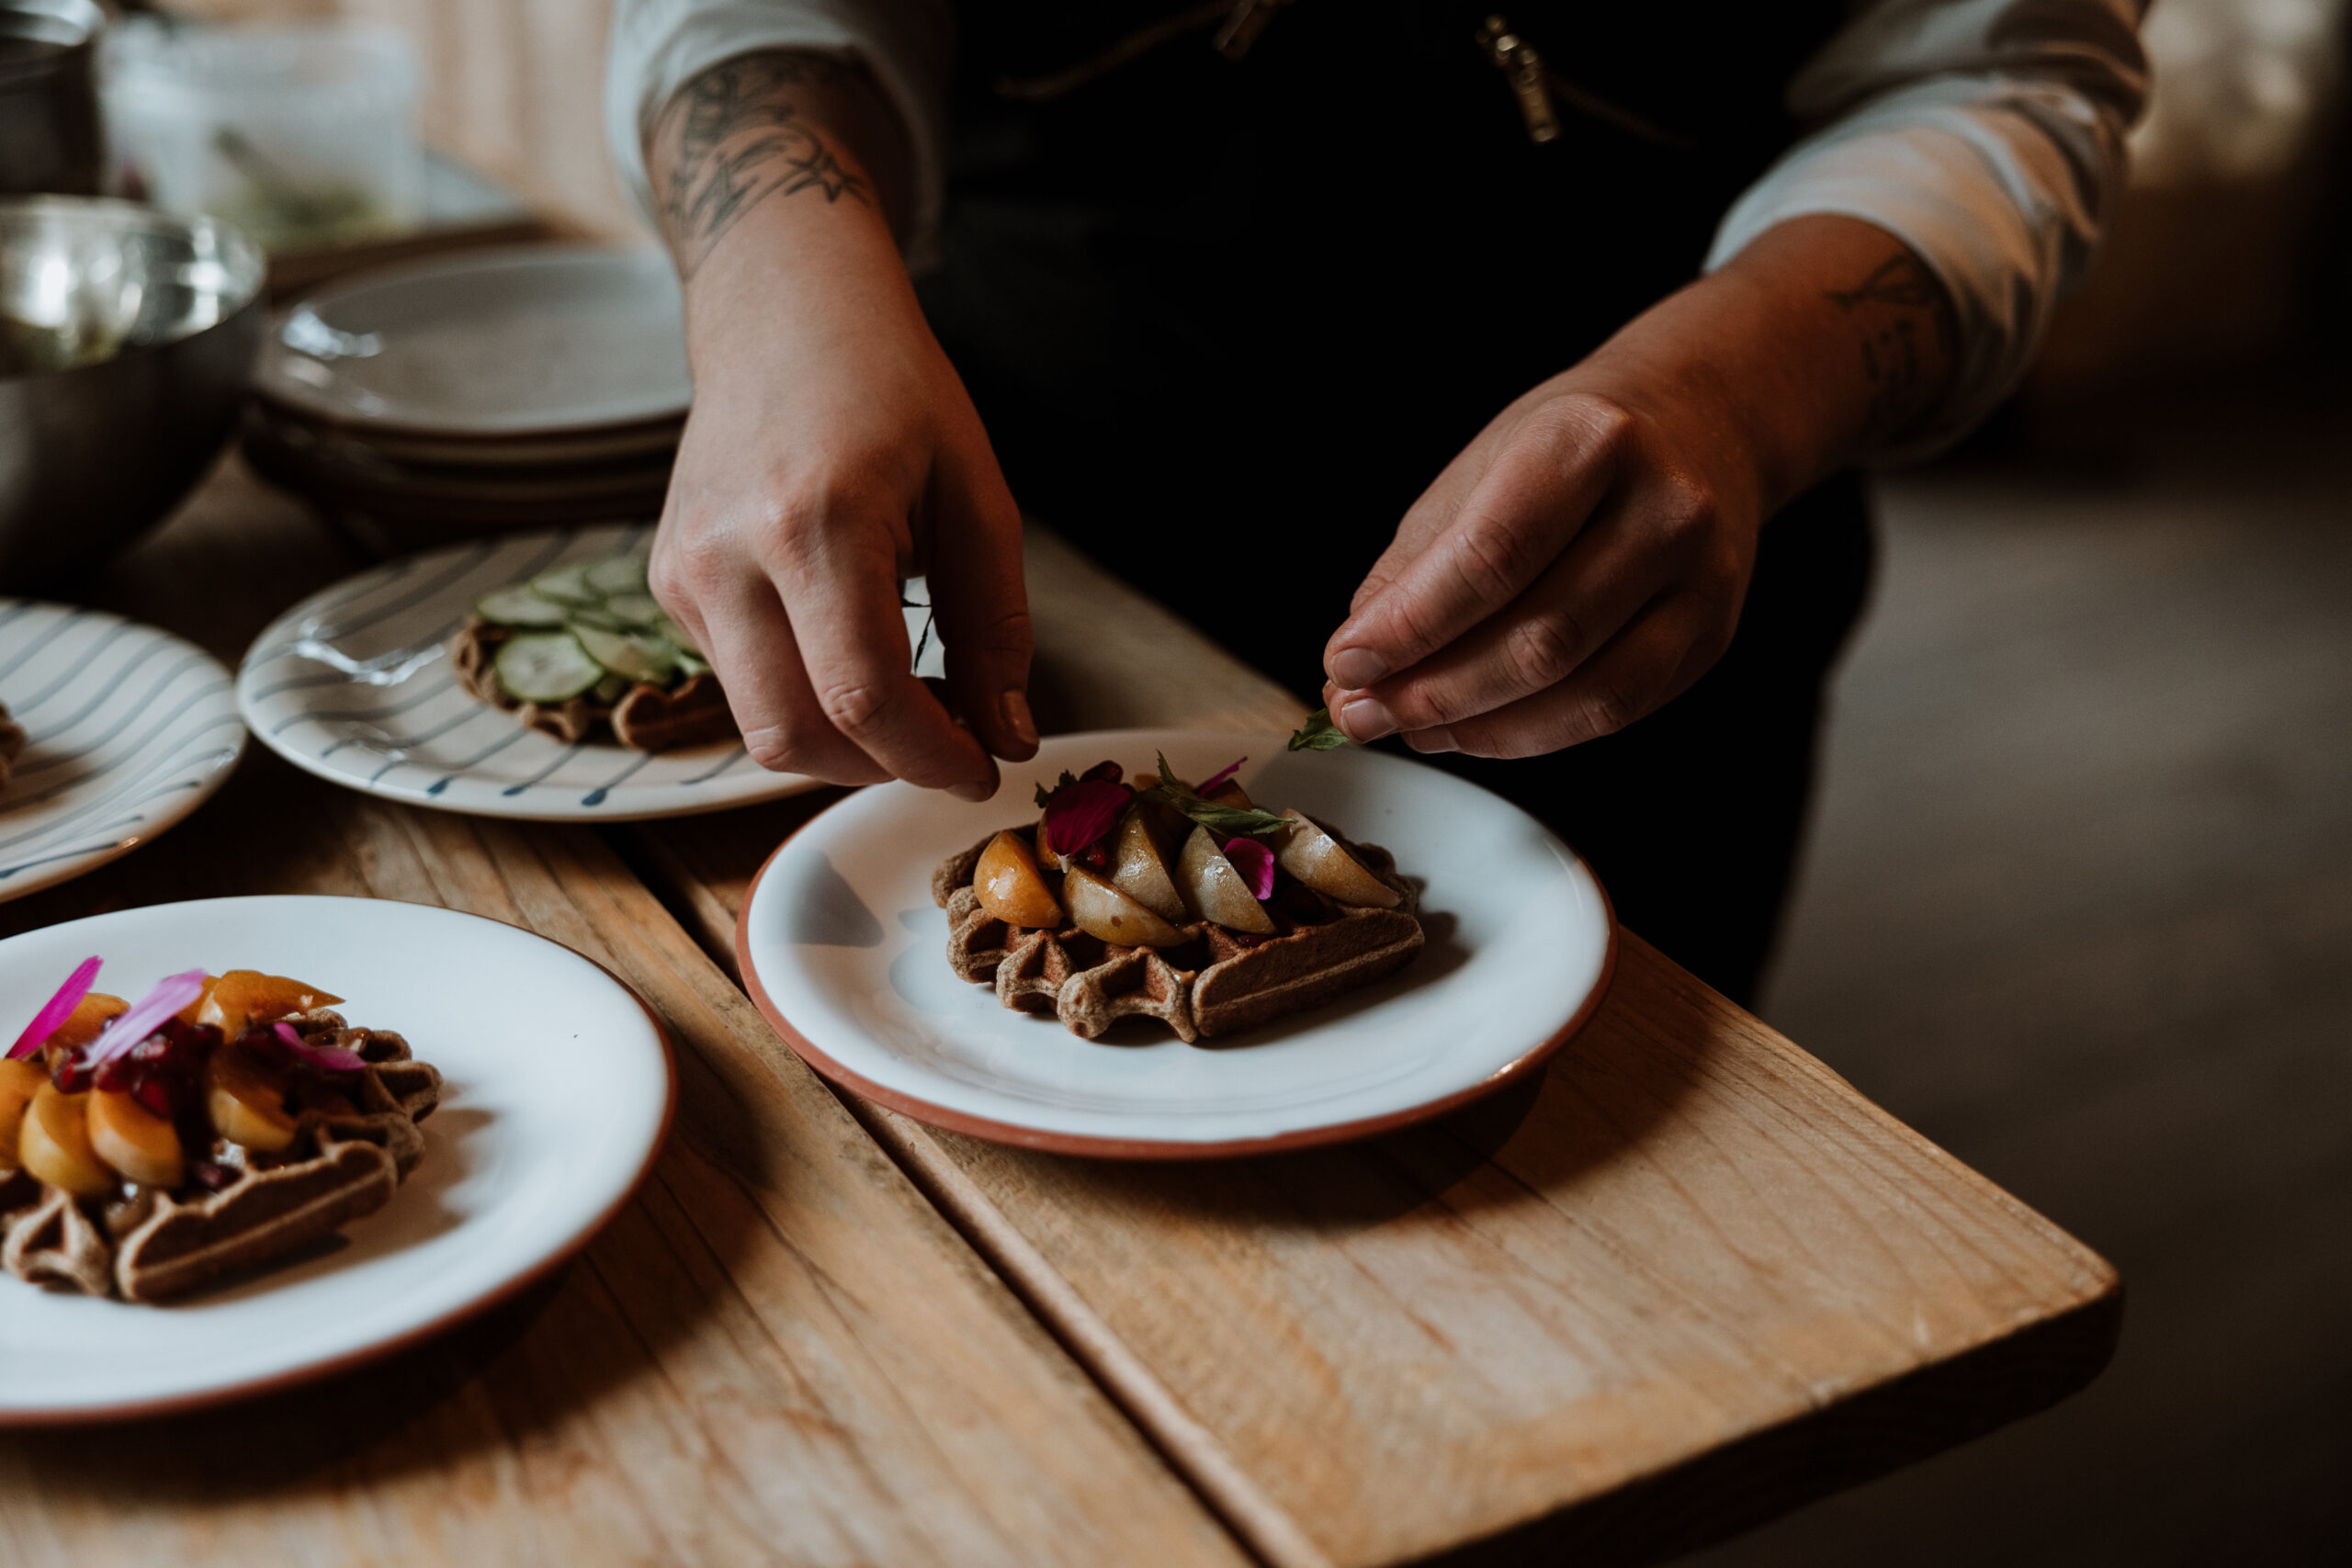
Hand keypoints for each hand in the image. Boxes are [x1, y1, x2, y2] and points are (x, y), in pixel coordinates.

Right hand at [644, 53, 1035, 799]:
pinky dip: (806, 698)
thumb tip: (1008, 736)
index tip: (983, 769)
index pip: (864, 696)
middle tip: (952, 744)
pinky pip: (740, 684)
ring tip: (912, 701)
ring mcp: (683, 574)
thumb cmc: (890, 389)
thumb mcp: (975, 494)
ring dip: (844, 745)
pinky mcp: (669, 583)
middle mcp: (726, 556)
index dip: (932, 757)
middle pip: (795, 737)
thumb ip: (995, 624)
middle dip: (884, 766)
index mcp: (811, 523)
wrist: (782, 311)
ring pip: (761, 727)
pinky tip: (853, 652)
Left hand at [1321, 374, 1760, 757]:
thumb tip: (1351, 679)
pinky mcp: (1712, 635)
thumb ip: (1410, 575)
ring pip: (1584, 693)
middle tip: (1363, 711)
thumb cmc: (1567, 449)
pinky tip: (1476, 727)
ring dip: (1478, 727)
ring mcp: (1701, 577)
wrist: (1699, 422)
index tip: (1346, 664)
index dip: (1410, 627)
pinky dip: (1532, 735)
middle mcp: (1663, 507)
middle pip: (1540, 638)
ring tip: (1411, 725)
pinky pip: (1615, 713)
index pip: (1491, 557)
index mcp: (1589, 441)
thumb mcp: (1476, 474)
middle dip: (1434, 691)